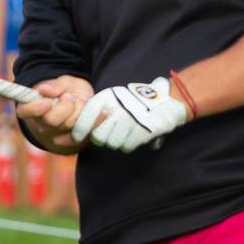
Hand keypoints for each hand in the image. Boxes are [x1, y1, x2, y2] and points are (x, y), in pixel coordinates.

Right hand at [17, 76, 92, 153]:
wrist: (81, 104)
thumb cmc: (67, 92)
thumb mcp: (63, 82)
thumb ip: (56, 85)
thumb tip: (45, 90)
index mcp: (32, 109)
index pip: (24, 111)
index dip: (34, 108)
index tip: (47, 101)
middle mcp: (41, 126)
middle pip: (52, 120)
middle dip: (67, 106)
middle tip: (71, 97)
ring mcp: (56, 137)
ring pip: (71, 127)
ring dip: (81, 111)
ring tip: (82, 101)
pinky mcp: (73, 143)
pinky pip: (85, 134)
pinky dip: (95, 121)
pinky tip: (102, 112)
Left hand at [71, 77, 192, 153]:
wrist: (166, 100)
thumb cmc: (134, 101)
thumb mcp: (115, 97)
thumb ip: (98, 110)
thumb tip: (80, 130)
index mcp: (108, 96)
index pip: (87, 114)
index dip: (79, 129)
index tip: (78, 137)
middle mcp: (118, 107)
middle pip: (98, 137)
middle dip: (102, 140)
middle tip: (109, 135)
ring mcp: (131, 119)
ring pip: (112, 144)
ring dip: (117, 142)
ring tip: (125, 133)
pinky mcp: (143, 130)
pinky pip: (127, 147)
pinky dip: (129, 144)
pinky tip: (134, 136)